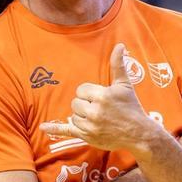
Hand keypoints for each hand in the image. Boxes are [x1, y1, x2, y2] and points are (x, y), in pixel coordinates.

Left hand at [39, 44, 158, 153]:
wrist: (139, 133)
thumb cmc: (131, 107)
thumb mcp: (124, 85)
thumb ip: (118, 65)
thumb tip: (119, 45)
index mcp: (102, 96)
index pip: (81, 90)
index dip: (89, 93)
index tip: (100, 98)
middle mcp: (94, 112)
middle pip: (75, 103)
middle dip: (85, 104)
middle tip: (100, 109)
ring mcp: (90, 126)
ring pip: (73, 116)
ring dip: (81, 116)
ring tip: (97, 118)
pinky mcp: (87, 136)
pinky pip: (67, 131)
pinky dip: (54, 129)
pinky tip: (42, 126)